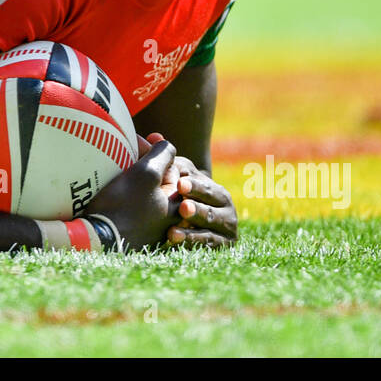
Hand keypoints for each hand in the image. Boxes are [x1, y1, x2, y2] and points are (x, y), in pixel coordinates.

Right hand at [83, 139, 180, 249]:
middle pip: (156, 181)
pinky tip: (109, 187)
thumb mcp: (147, 173)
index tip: (136, 142)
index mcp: (176, 205)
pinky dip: (123, 193)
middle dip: (142, 164)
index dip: (152, 152)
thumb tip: (167, 145)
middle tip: (123, 152)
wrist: (97, 238)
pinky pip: (130, 206)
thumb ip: (162, 155)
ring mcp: (148, 229)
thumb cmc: (125, 204)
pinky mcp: (130, 234)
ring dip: (131, 178)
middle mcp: (167, 220)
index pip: (170, 168)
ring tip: (114, 167)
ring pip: (142, 192)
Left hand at [139, 132, 237, 248]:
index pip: (204, 183)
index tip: (179, 184)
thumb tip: (153, 136)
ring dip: (196, 219)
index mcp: (214, 187)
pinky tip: (174, 238)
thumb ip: (165, 159)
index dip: (193, 183)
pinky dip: (192, 240)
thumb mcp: (174, 179)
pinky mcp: (222, 245)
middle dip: (197, 200)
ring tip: (179, 218)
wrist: (191, 233)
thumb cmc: (179, 201)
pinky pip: (207, 242)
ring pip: (210, 222)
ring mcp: (226, 226)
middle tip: (181, 203)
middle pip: (212, 202)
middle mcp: (226, 206)